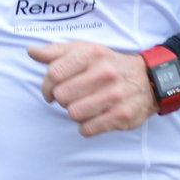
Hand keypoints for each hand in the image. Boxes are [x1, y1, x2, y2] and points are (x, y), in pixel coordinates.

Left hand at [27, 41, 155, 135]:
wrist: (148, 79)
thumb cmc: (107, 64)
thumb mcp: (84, 50)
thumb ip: (56, 52)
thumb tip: (31, 51)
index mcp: (92, 54)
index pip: (54, 74)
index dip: (46, 86)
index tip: (50, 91)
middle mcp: (104, 73)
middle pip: (62, 96)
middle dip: (62, 100)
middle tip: (70, 98)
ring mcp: (115, 95)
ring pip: (73, 114)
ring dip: (74, 113)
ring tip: (83, 106)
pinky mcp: (122, 115)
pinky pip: (88, 128)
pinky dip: (86, 126)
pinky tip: (93, 117)